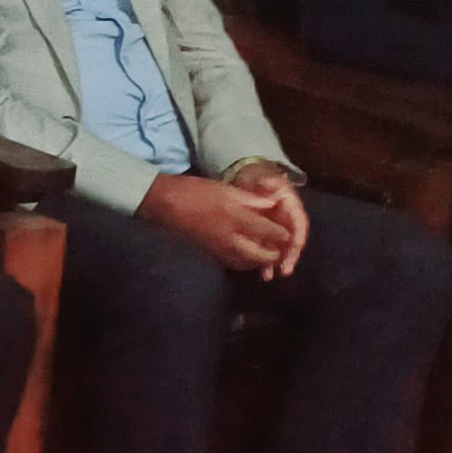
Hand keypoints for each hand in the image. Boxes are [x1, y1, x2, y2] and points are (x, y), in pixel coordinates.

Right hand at [137, 171, 299, 273]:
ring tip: (267, 255)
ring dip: (260, 261)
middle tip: (280, 249)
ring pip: (247, 263)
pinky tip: (246, 257)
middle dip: (273, 254)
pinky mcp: (209, 255)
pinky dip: (245, 263)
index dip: (281, 233)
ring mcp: (219, 250)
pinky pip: (233, 264)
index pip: (267, 230)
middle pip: (259, 255)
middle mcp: (229, 239)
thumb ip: (250, 198)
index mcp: (235, 218)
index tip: (289, 233)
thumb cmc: (193, 191)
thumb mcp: (224, 189)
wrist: (162, 205)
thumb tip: (272, 202)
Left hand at [223, 160, 311, 280]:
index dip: (298, 239)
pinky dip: (267, 261)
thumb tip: (269, 184)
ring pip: (282, 248)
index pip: (300, 225)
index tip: (294, 250)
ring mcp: (279, 227)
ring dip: (277, 262)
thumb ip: (266, 181)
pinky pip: (270, 249)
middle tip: (284, 270)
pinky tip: (263, 273)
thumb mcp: (260, 176)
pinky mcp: (268, 234)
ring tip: (269, 275)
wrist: (245, 179)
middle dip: (290, 256)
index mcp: (291, 205)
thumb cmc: (255, 177)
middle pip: (293, 240)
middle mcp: (288, 219)